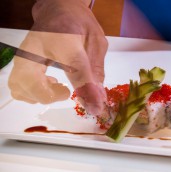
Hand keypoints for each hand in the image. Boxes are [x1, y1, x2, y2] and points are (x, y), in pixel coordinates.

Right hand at [8, 0, 107, 114]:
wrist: (58, 10)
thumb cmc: (79, 24)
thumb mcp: (96, 42)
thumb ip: (96, 70)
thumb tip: (97, 100)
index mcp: (64, 39)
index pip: (74, 68)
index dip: (86, 90)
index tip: (95, 107)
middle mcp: (37, 47)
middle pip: (32, 82)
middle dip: (50, 96)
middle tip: (66, 92)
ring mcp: (24, 55)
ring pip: (20, 87)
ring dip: (40, 95)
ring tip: (57, 87)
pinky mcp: (19, 62)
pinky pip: (18, 87)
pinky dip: (32, 93)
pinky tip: (47, 85)